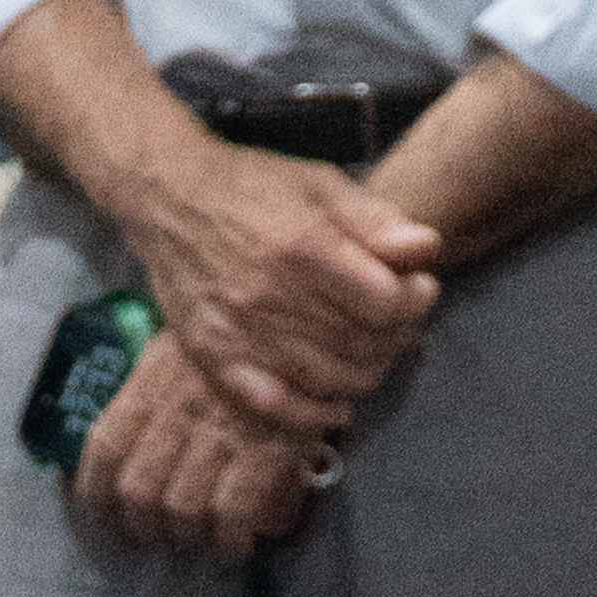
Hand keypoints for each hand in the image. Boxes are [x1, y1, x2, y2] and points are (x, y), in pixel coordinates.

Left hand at [73, 332, 320, 559]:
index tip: (105, 517)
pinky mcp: (267, 447)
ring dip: (186, 536)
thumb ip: (145, 391)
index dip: (96, 496)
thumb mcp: (178, 348)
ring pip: (181, 508)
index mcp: (151, 382)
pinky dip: (229, 537)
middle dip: (142, 526)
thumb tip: (119, 448)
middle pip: (138, 491)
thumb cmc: (237, 340)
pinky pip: (232, 512)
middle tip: (157, 534)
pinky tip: (235, 542)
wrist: (310, 319)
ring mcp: (222, 430)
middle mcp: (179, 409)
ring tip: (198, 538)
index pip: (104, 448)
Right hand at [128, 140, 437, 431]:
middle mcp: (273, 296)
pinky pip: (273, 405)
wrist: (169, 198)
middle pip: (362, 344)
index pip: (386, 302)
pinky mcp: (215, 355)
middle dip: (396, 335)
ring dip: (365, 372)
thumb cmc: (253, 186)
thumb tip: (426, 248)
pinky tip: (336, 407)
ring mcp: (242, 332)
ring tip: (371, 349)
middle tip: (396, 320)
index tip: (418, 286)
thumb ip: (375, 219)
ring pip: (328, 379)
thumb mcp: (321, 183)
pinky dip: (312, 414)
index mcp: (304, 246)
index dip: (415, 299)